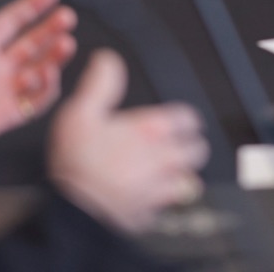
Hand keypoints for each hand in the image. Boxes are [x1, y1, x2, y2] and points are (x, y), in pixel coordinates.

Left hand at [0, 0, 76, 168]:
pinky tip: (48, 74)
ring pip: (39, 71)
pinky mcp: (4, 116)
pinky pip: (34, 103)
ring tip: (65, 44)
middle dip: (51, 30)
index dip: (30, 7)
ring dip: (54, 57)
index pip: (11, 22)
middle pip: (32, 45)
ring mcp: (1, 92)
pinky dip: (46, 90)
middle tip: (67, 17)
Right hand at [49, 50, 208, 234]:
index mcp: (150, 130)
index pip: (188, 118)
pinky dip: (162, 200)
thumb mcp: (80, 113)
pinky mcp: (151, 213)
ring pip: (189, 179)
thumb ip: (100, 84)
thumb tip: (108, 61)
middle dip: (191, 145)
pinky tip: (151, 196)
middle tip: (182, 144)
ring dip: (183, 173)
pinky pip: (167, 205)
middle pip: (197, 150)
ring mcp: (160, 189)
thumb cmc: (78, 163)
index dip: (186, 118)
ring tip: (172, 170)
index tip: (181, 120)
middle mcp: (163, 158)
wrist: (76, 213)